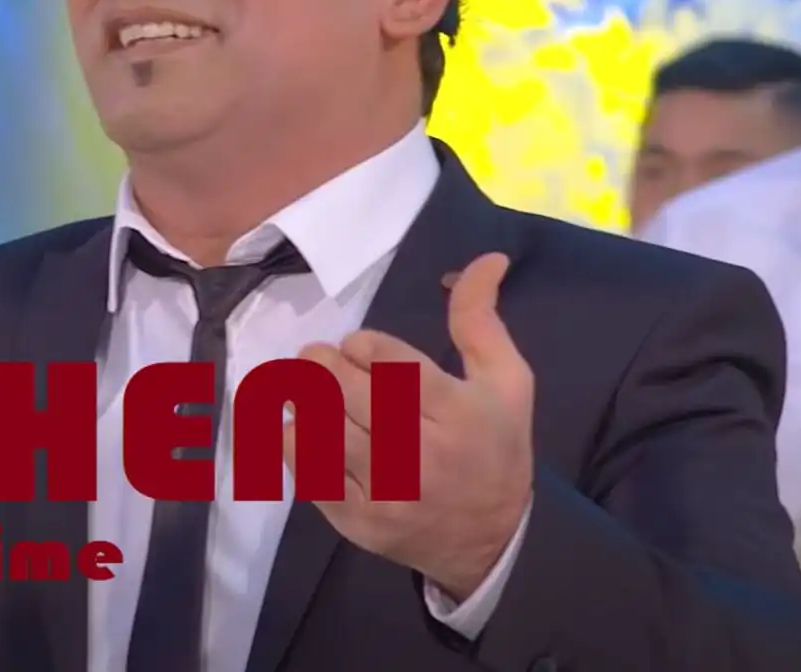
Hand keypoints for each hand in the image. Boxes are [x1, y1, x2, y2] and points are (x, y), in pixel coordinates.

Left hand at [283, 253, 533, 601]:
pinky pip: (310, 477)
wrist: (493, 542)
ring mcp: (385, 494)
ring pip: (322, 434)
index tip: (357, 345)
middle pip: (348, 395)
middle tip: (315, 355)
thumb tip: (486, 257)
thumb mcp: (508, 379)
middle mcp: (419, 455)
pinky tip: (293, 425)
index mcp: (457, 413)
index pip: (391, 366)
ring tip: (298, 384)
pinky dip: (293, 445)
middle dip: (321, 365)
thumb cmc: (498, 446)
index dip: (362, 346)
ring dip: (301, 400)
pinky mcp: (359, 523)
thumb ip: (481, 318)